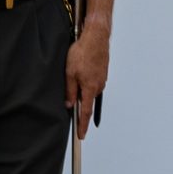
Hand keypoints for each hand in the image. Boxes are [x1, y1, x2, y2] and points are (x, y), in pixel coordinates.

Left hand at [65, 16, 108, 138]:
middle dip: (80, 104)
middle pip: (88, 101)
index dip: (83, 125)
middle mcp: (98, 86)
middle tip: (71, 102)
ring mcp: (102, 79)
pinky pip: (94, 83)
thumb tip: (70, 104)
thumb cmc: (82, 53)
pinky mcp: (103, 73)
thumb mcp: (70, 73)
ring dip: (83, 90)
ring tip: (75, 77)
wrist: (96, 38)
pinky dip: (87, 83)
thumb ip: (70, 90)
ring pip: (90, 91)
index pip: (86, 112)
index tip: (81, 135)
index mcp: (90, 88)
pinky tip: (82, 72)